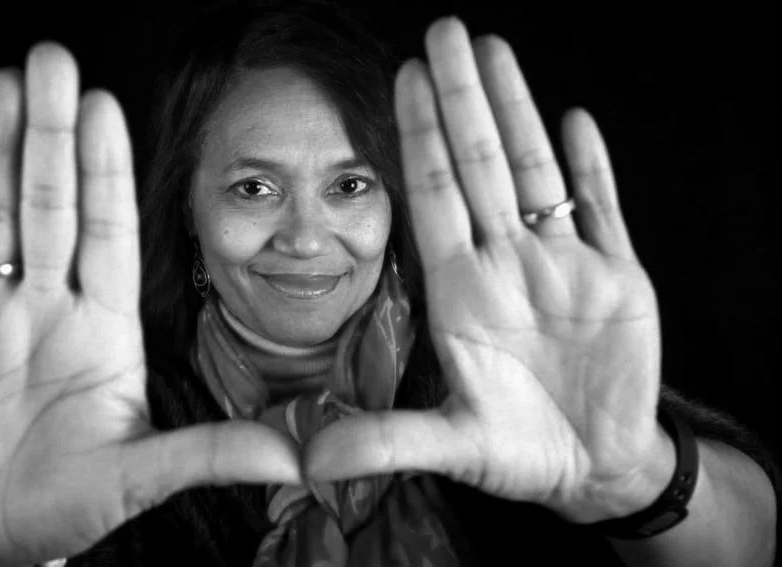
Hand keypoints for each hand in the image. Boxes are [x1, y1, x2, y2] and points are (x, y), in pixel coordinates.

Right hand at [0, 44, 299, 565]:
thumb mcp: (140, 480)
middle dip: (48, 138)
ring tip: (2, 87)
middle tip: (51, 62)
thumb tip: (291, 460)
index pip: (107, 235)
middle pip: (49, 208)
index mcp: (103, 333)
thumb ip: (207, 457)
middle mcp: (48, 311)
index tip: (104, 110)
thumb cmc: (68, 509)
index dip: (104, 173)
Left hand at [304, 18, 671, 523]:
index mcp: (462, 293)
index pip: (435, 197)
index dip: (420, 138)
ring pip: (537, 173)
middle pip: (480, 166)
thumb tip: (312, 464)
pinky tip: (577, 121)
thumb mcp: (454, 449)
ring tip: (498, 51)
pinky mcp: (619, 278)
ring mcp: (563, 265)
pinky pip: (604, 211)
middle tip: (445, 30)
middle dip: (462, 100)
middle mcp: (506, 265)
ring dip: (519, 112)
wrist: (594, 468)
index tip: (403, 78)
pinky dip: (594, 170)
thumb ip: (388, 443)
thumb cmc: (520, 454)